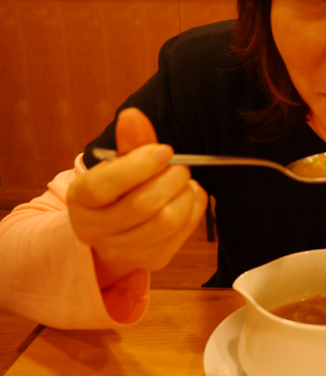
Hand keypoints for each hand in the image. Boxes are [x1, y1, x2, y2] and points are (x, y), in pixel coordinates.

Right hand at [67, 108, 207, 287]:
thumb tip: (133, 115)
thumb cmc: (120, 189)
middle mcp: (96, 230)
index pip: (105, 185)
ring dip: (186, 194)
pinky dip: (194, 207)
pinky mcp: (152, 259)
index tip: (164, 151)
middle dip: (171, 179)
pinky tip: (187, 197)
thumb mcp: (119, 163)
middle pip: (144, 205)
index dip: (140, 165)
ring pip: (168, 220)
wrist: (117, 230)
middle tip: (179, 166)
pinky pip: (184, 231)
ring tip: (183, 181)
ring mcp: (124, 250)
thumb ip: (129, 141)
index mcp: (81, 199)